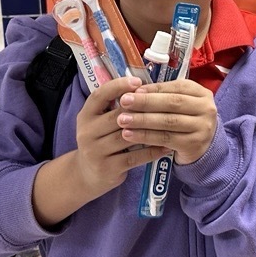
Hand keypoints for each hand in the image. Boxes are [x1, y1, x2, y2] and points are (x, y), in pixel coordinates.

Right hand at [72, 76, 169, 196]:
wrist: (87, 175)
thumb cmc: (101, 142)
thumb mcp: (99, 122)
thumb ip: (114, 107)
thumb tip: (143, 86)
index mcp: (85, 115)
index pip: (100, 95)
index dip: (118, 86)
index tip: (138, 81)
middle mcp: (86, 132)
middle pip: (117, 116)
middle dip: (140, 109)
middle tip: (164, 104)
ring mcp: (95, 151)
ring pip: (127, 137)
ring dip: (150, 130)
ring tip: (170, 124)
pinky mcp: (107, 168)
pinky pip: (134, 157)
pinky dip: (152, 151)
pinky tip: (166, 147)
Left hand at [116, 79, 217, 164]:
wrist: (201, 148)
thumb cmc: (185, 121)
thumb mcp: (180, 105)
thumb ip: (163, 96)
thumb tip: (135, 91)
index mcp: (202, 93)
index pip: (177, 87)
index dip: (154, 88)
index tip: (133, 90)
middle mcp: (206, 109)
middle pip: (172, 103)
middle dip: (145, 102)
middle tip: (124, 102)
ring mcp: (202, 128)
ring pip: (168, 121)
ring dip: (143, 120)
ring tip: (123, 120)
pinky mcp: (194, 145)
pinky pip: (166, 139)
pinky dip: (146, 136)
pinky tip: (130, 135)